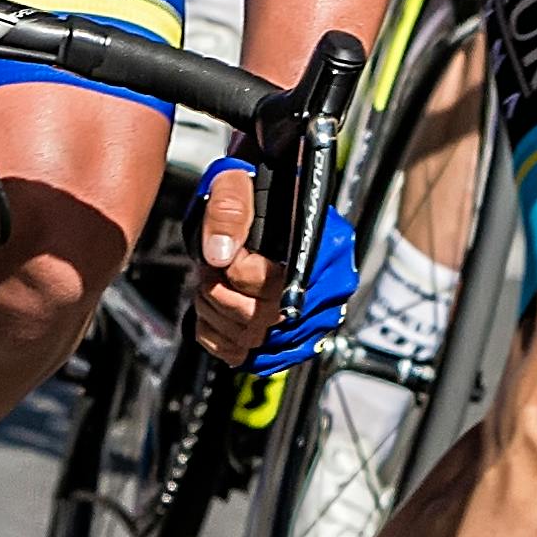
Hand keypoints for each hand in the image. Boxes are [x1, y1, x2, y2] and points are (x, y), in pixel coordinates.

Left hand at [189, 150, 361, 369]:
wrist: (264, 207)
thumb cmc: (256, 193)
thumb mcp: (238, 182)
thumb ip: (229, 209)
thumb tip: (219, 255)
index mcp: (326, 250)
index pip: (274, 281)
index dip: (236, 269)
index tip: (224, 254)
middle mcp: (324, 291)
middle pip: (260, 317)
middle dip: (219, 292)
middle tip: (210, 270)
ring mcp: (307, 321)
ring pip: (248, 339)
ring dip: (213, 312)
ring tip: (212, 283)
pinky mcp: (285, 342)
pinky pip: (240, 353)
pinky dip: (215, 334)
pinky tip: (215, 308)